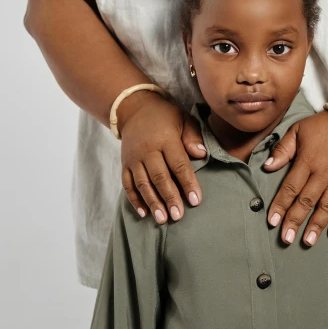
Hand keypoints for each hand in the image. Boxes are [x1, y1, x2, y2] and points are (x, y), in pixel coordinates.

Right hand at [119, 92, 205, 223]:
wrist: (134, 109)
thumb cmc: (165, 116)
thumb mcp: (183, 119)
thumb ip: (193, 136)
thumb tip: (201, 155)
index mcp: (165, 138)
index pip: (178, 163)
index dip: (187, 182)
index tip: (195, 200)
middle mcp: (147, 149)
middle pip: (160, 176)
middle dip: (169, 197)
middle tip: (178, 216)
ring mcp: (133, 158)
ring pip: (143, 183)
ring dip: (152, 202)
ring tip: (162, 219)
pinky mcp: (125, 164)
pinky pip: (127, 184)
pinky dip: (134, 199)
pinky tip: (143, 213)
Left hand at [264, 109, 327, 245]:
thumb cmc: (322, 126)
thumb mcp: (298, 130)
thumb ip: (282, 149)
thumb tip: (267, 166)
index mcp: (308, 159)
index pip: (290, 187)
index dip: (280, 205)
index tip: (272, 221)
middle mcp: (324, 172)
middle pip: (307, 201)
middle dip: (295, 220)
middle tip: (286, 238)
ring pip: (326, 206)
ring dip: (316, 225)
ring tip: (307, 241)